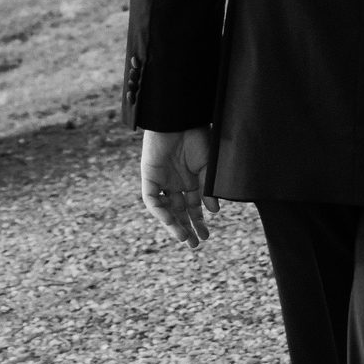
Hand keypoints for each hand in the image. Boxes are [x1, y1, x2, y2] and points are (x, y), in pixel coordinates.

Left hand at [140, 127, 212, 245]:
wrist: (180, 118)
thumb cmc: (198, 136)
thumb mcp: (208, 167)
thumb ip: (208, 189)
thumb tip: (213, 211)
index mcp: (191, 179)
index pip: (193, 206)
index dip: (199, 221)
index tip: (207, 235)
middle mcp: (176, 182)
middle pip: (180, 211)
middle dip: (187, 228)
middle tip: (195, 245)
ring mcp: (162, 180)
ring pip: (166, 209)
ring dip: (174, 225)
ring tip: (185, 238)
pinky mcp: (150, 176)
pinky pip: (152, 199)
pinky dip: (160, 211)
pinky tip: (171, 221)